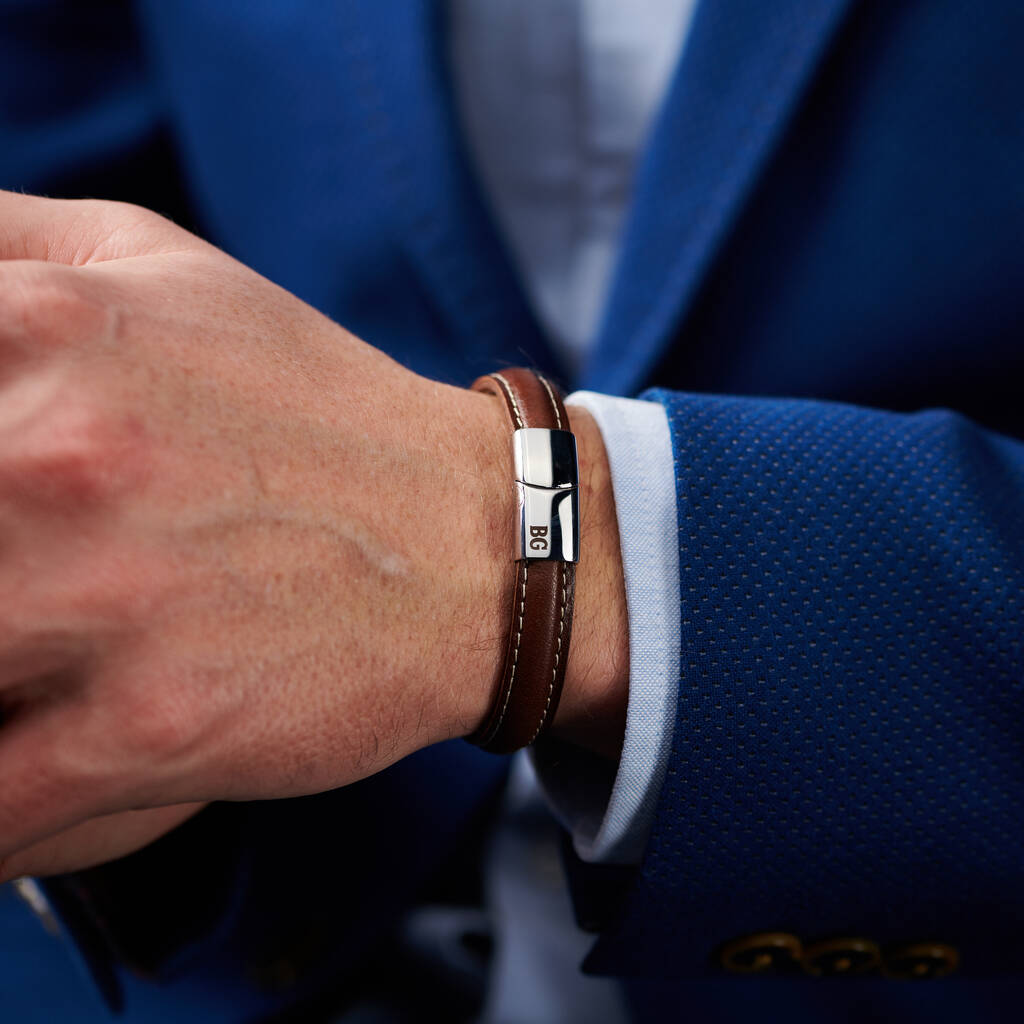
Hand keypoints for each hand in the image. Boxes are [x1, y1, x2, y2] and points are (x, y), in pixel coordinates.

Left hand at [0, 192, 627, 878]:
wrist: (474, 541)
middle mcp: (50, 462)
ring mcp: (96, 604)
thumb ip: (0, 242)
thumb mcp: (161, 266)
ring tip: (23, 661)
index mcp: (37, 329)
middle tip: (13, 590)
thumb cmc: (314, 410)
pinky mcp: (150, 731)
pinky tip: (23, 764)